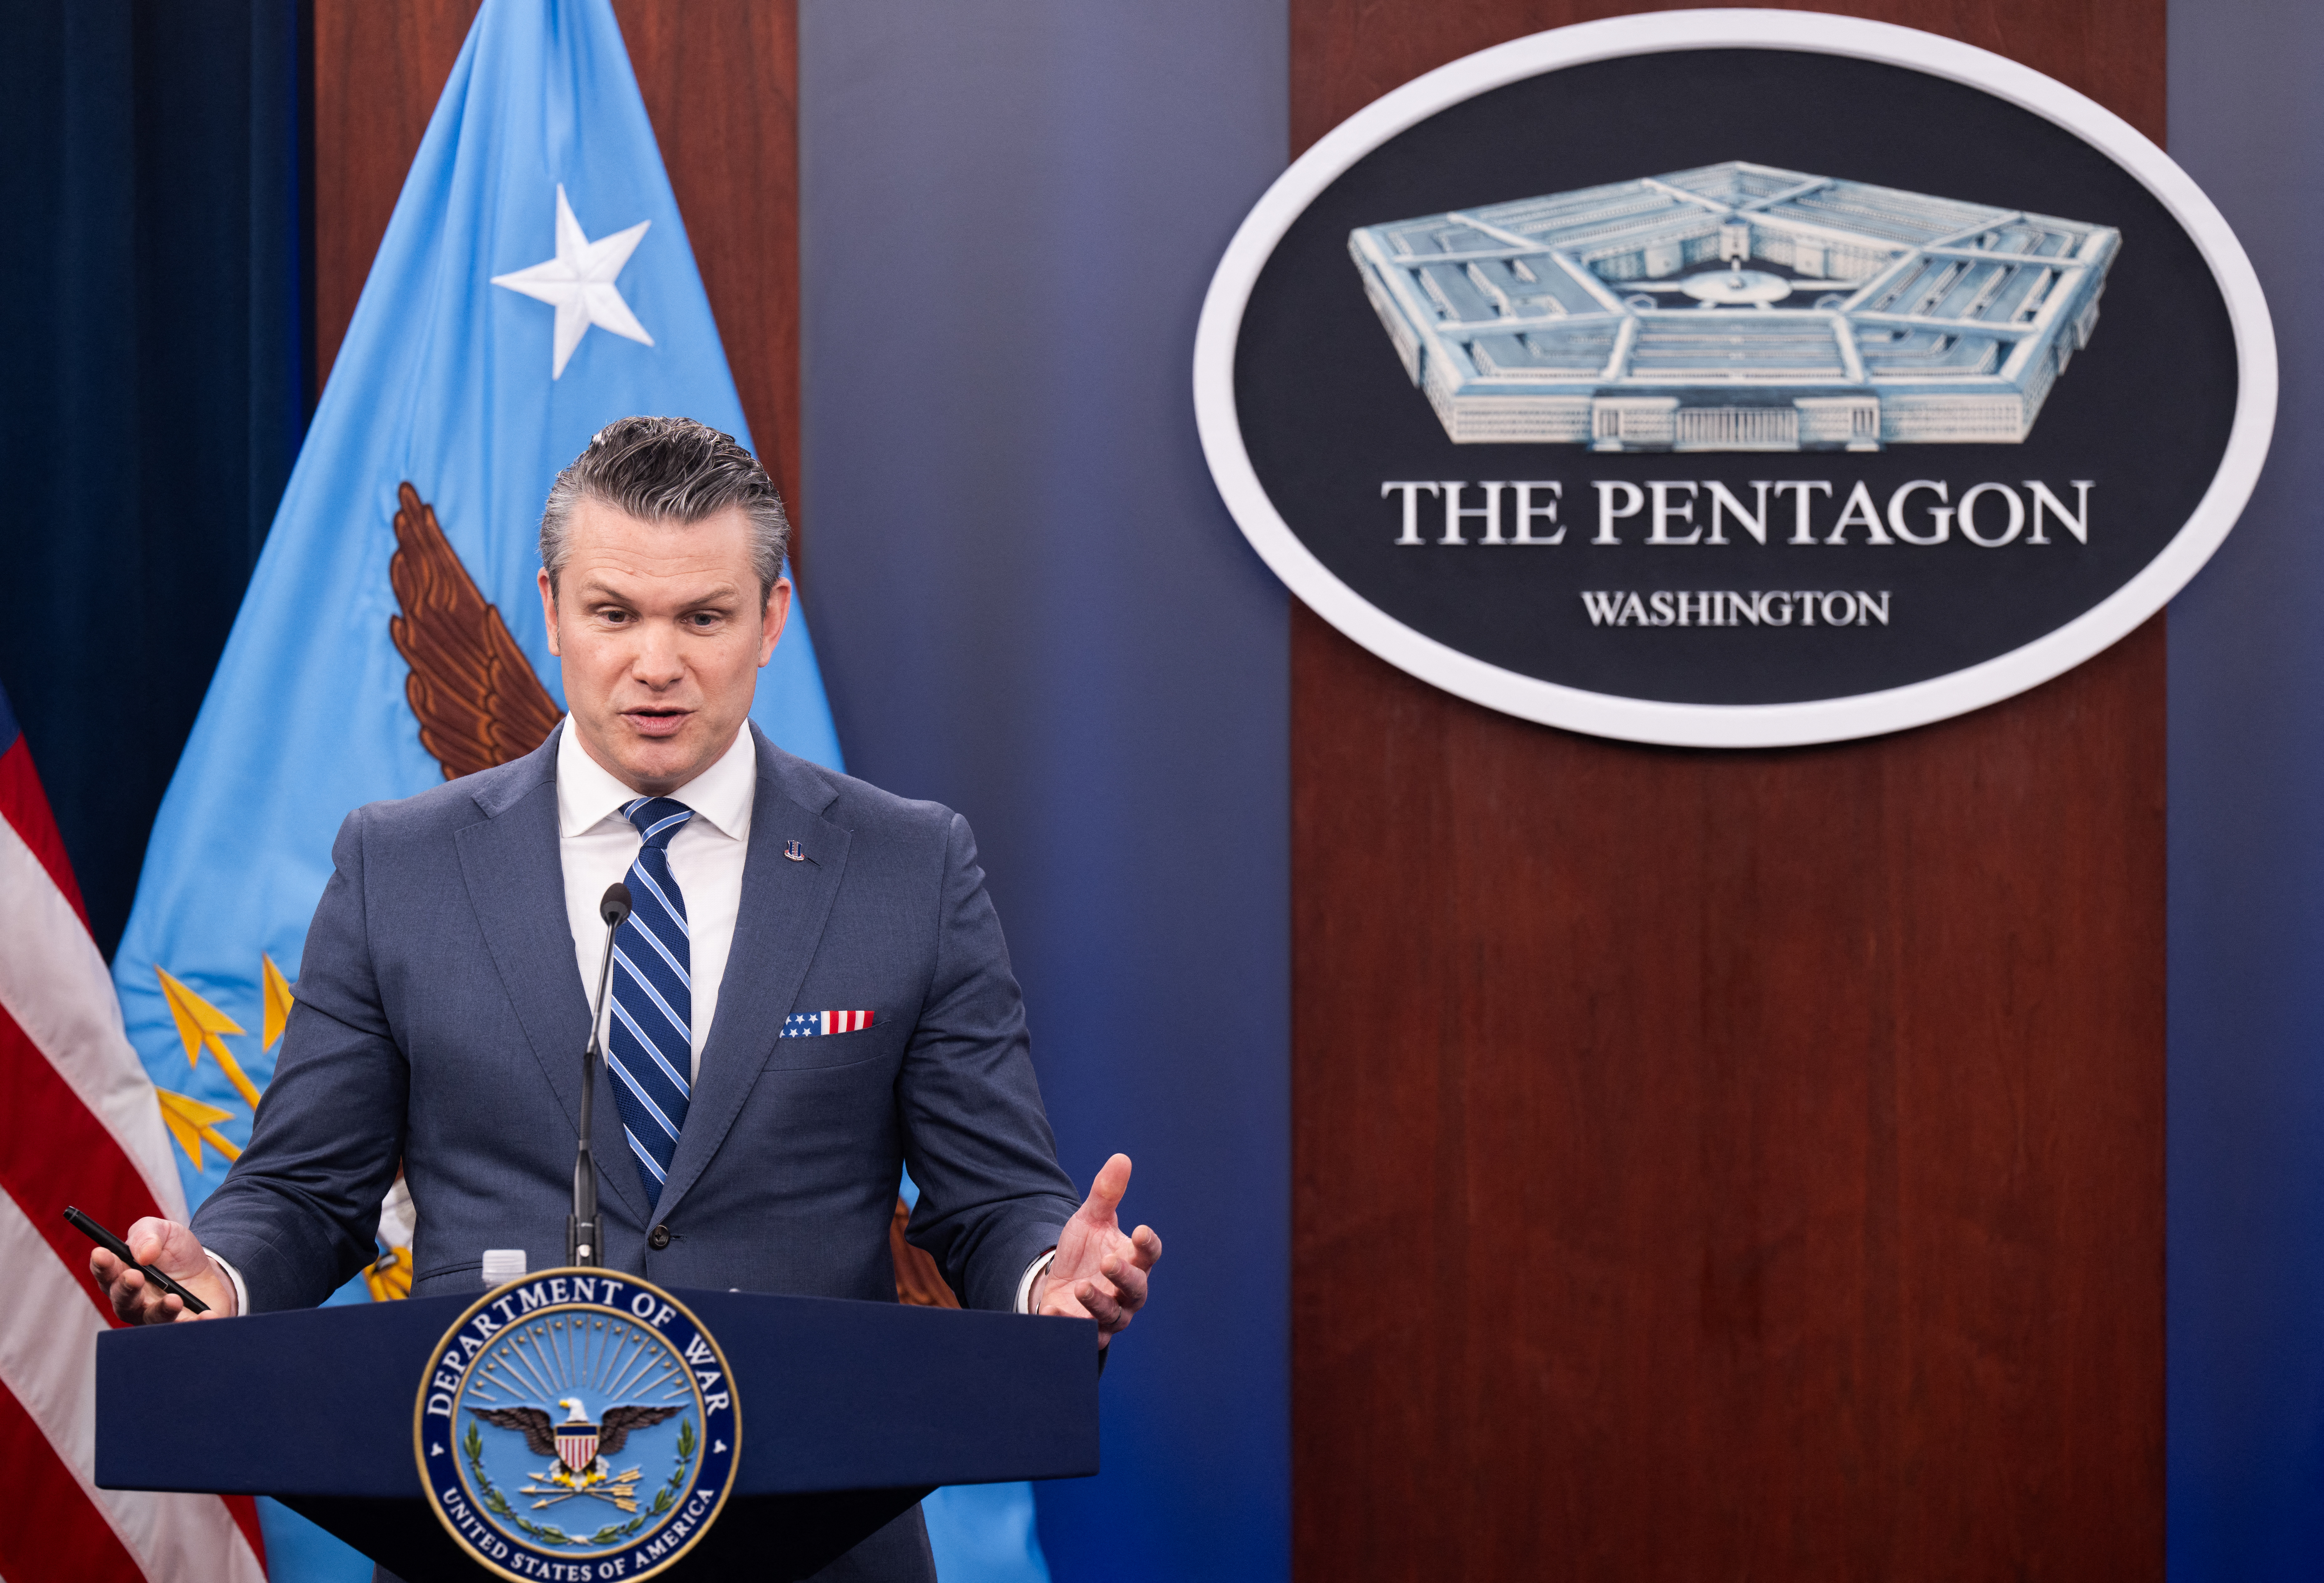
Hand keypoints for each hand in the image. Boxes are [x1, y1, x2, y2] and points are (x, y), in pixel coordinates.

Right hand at [90, 1217, 235, 1323]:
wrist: (209, 1271)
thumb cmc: (176, 1252)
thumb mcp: (164, 1231)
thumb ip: (148, 1234)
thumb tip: (144, 1254)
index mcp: (123, 1275)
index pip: (105, 1273)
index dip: (102, 1265)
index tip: (101, 1253)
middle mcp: (134, 1301)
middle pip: (123, 1301)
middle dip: (126, 1289)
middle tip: (134, 1277)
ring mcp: (155, 1317)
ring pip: (152, 1319)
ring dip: (161, 1310)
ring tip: (174, 1299)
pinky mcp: (181, 1326)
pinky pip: (186, 1329)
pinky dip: (196, 1324)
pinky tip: (206, 1316)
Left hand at [1033, 1153, 1160, 1346]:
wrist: (1060, 1283)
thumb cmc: (1084, 1251)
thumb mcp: (1091, 1220)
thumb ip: (1106, 1194)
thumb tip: (1121, 1158)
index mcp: (1134, 1260)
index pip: (1150, 1254)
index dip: (1149, 1244)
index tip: (1141, 1231)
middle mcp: (1128, 1291)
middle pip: (1137, 1289)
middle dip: (1124, 1276)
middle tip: (1108, 1262)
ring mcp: (1110, 1314)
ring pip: (1113, 1315)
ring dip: (1097, 1302)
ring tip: (1079, 1287)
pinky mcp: (1087, 1331)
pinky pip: (1083, 1334)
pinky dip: (1067, 1325)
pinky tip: (1051, 1311)